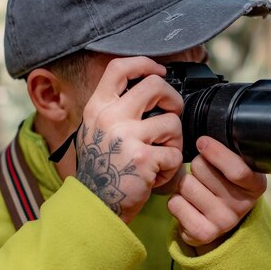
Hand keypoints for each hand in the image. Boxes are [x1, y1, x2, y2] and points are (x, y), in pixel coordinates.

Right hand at [76, 57, 183, 223]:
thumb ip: (114, 109)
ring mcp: (127, 137)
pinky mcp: (144, 159)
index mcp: (98, 108)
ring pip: (172, 123)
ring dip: (174, 142)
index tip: (159, 71)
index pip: (119, 68)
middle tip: (172, 113)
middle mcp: (110, 118)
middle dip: (173, 99)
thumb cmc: (101, 170)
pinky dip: (171, 167)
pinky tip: (157, 175)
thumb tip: (148, 87)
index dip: (145, 63)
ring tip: (161, 156)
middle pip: (155, 85)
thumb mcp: (95, 131)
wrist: (95, 206)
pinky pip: (175, 154)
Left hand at [167, 136, 266, 254]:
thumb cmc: (225, 185)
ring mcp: (223, 222)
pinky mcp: (203, 233)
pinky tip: (188, 204)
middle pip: (202, 169)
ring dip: (184, 183)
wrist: (219, 222)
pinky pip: (175, 203)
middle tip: (203, 174)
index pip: (237, 170)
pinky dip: (175, 199)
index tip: (202, 141)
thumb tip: (204, 140)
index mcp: (256, 185)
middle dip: (196, 165)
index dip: (216, 152)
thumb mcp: (236, 168)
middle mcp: (242, 206)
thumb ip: (227, 153)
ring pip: (185, 184)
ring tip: (196, 190)